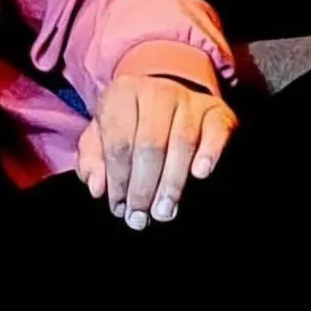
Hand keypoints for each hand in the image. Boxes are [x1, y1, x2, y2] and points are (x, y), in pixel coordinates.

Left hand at [76, 74, 237, 228]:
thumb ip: (92, 161)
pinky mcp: (218, 110)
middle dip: (143, 187)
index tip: (119, 208)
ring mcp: (190, 99)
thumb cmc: (128, 125)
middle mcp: (157, 92)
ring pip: (182, 142)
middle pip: (149, 145)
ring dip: (172, 183)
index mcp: (122, 93)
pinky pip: (216, 132)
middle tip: (141, 217)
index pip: (118, 143)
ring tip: (164, 211)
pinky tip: (200, 175)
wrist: (168, 99)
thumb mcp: (100, 137)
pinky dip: (210, 153)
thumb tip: (97, 187)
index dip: (118, 180)